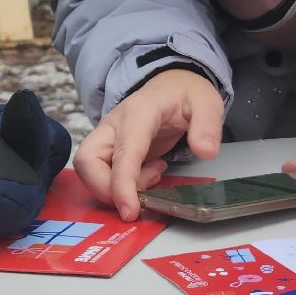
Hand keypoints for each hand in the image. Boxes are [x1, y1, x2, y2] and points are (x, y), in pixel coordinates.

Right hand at [74, 69, 224, 220]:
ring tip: (152, 176)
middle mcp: (114, 124)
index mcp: (138, 112)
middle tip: (145, 192)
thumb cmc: (186, 93)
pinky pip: (100, 173)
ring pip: (88, 169)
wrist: (173, 84)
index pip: (122, 152)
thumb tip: (206, 152)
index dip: (121, 184)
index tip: (129, 210)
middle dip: (108, 189)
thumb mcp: (207, 102)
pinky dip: (119, 185)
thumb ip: (207, 125)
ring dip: (114, 187)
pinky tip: (149, 174)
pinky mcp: (109, 149)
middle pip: (88, 162)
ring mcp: (108, 137)